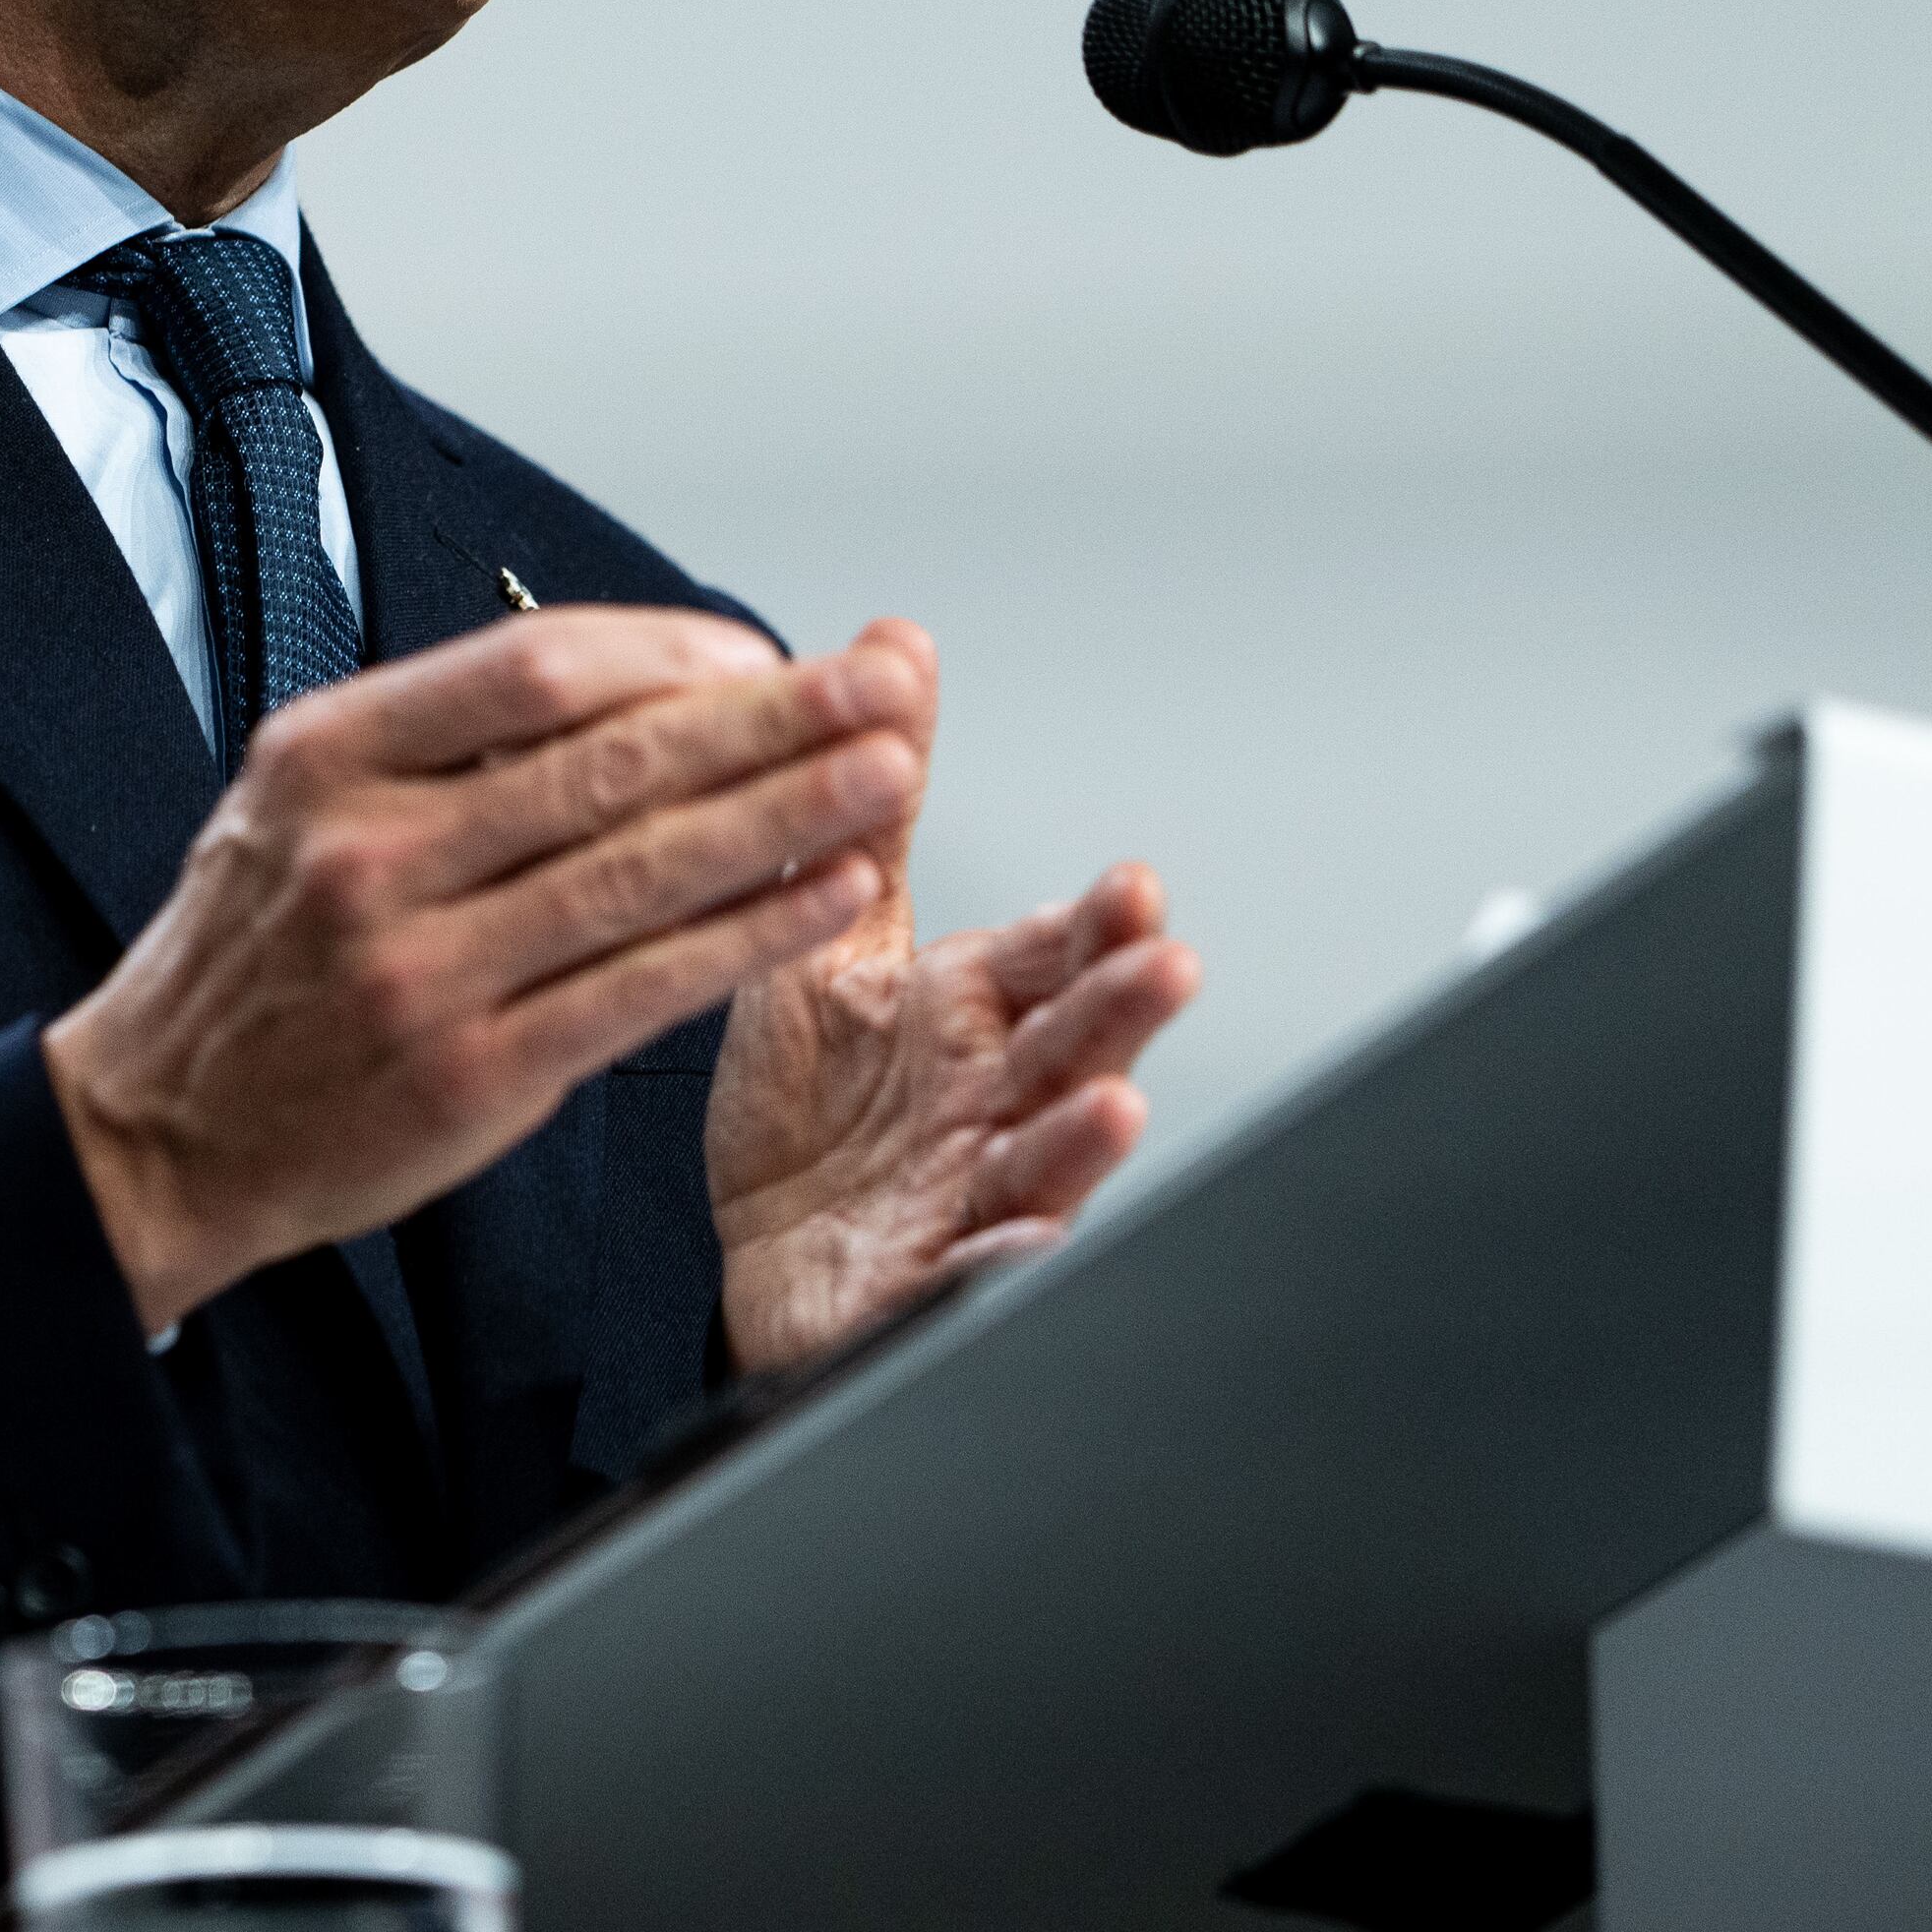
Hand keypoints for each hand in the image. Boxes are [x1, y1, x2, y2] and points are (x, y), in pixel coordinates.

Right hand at [43, 607, 930, 1336]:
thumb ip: (441, 742)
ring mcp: (424, 969)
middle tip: (873, 685)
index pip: (533, 669)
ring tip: (887, 776)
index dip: (669, 654)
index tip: (760, 652)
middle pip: (610, 762)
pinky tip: (825, 896)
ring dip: (787, 818)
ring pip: (643, 873)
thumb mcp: (297, 802)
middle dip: (767, 721)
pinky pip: (643, 988)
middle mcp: (372, 853)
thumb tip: (632, 680)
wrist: (156, 1129)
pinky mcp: (474, 1075)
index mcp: (328, 757)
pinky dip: (749, 936)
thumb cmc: (253, 956)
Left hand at [708, 620, 1199, 1373]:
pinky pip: (971, 1273)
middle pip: (1073, 1047)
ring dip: (1084, 1138)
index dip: (1097, 926)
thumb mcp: (832, 931)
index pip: (1051, 955)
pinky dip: (1002, 1262)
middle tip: (1166, 962)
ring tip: (1115, 1107)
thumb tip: (896, 648)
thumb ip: (872, 803)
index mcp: (970, 1009)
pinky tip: (1024, 1242)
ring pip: (1045, 1162)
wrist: (765, 1254)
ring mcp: (971, 1194)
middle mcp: (991, 1098)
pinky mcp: (926, 1282)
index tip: (1133, 884)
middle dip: (1122, 1008)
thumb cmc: (816, 1104)